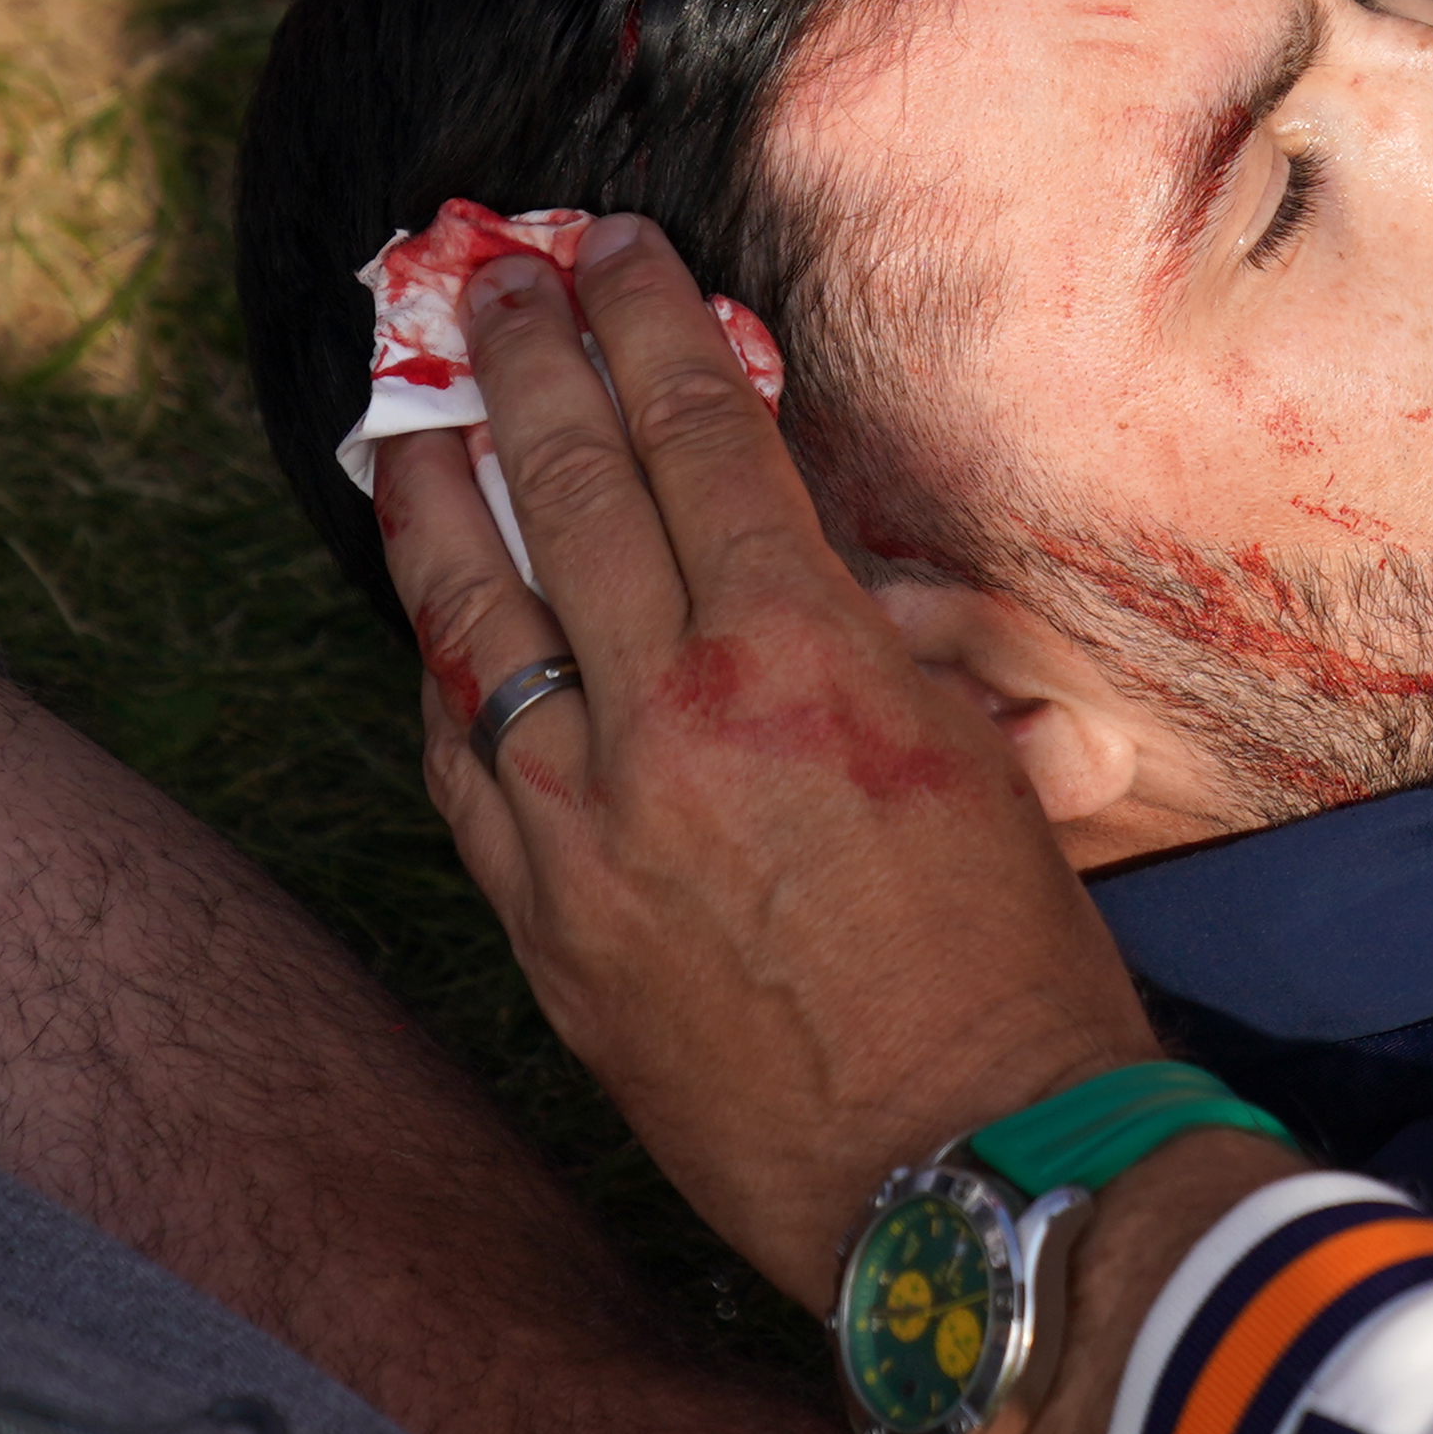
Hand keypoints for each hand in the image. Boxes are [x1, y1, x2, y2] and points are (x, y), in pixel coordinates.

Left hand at [376, 215, 1161, 1307]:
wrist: (964, 1180)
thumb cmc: (1023, 978)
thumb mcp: (994, 771)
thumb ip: (911, 662)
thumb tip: (873, 603)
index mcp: (804, 658)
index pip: (695, 439)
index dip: (644, 328)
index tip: (612, 253)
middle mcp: (671, 720)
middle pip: (567, 492)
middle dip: (523, 367)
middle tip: (489, 284)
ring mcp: (584, 828)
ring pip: (473, 619)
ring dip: (436, 500)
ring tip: (410, 420)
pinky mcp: (543, 928)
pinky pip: (463, 764)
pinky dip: (446, 675)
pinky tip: (437, 629)